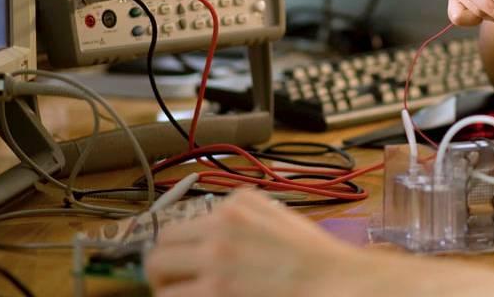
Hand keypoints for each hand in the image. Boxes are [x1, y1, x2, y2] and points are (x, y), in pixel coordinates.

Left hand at [144, 191, 370, 295]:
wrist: (334, 281)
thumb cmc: (314, 257)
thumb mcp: (280, 215)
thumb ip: (245, 212)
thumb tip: (211, 229)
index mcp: (236, 205)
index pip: (180, 224)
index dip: (175, 250)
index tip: (180, 265)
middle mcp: (220, 227)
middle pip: (160, 248)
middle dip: (161, 270)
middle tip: (175, 286)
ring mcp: (216, 261)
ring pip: (158, 273)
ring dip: (166, 289)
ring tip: (184, 296)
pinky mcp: (215, 291)